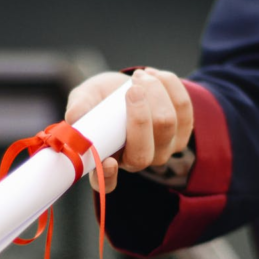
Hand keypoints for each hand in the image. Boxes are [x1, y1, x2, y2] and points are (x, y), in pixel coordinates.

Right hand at [65, 68, 193, 192]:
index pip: (107, 183)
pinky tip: (154, 76)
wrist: (130, 86)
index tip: (108, 162)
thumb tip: (74, 117)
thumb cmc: (103, 98)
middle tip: (132, 88)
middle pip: (144, 152)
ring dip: (154, 92)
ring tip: (139, 76)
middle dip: (140, 115)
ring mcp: (163, 150)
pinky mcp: (182, 132)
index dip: (108, 177)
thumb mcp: (86, 98)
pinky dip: (169, 86)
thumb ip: (80, 107)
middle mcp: (137, 161)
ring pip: (167, 124)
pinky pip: (184, 108)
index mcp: (108, 161)